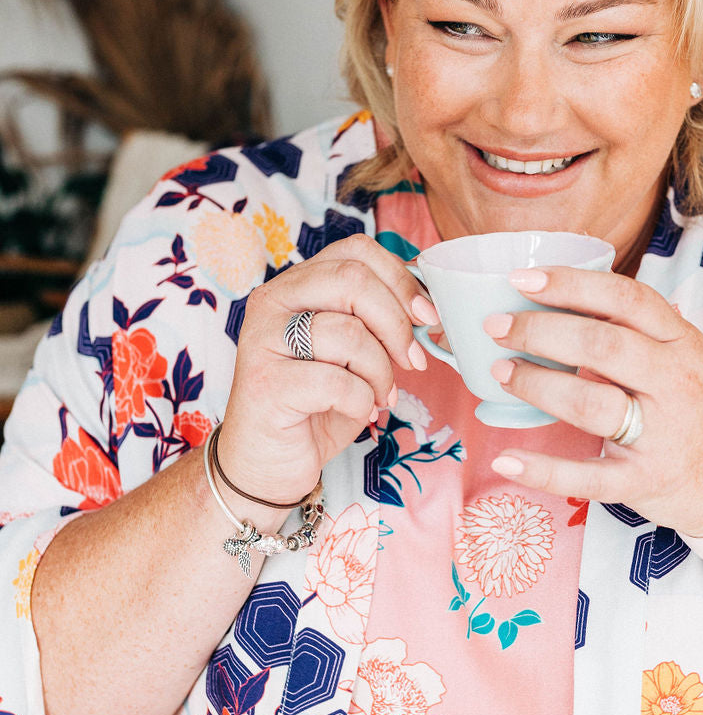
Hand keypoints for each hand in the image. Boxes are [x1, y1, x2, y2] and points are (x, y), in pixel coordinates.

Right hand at [217, 234, 437, 504]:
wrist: (267, 462)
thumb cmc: (316, 404)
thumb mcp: (352, 353)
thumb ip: (376, 320)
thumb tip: (428, 305)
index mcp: (296, 286)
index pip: (355, 251)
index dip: (401, 279)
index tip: (426, 315)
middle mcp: (273, 303)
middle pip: (353, 281)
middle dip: (397, 324)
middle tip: (412, 361)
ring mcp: (263, 341)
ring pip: (349, 333)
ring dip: (381, 371)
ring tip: (380, 395)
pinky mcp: (266, 384)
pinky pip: (337, 381)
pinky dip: (362, 400)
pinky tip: (361, 411)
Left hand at [483, 265, 702, 536]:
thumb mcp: (686, 356)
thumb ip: (638, 331)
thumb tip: (562, 300)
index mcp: (682, 343)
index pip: (626, 300)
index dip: (571, 285)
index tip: (522, 281)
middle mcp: (675, 383)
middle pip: (601, 346)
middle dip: (539, 332)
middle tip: (498, 328)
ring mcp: (661, 434)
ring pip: (591, 404)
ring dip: (537, 385)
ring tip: (501, 372)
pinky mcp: (645, 481)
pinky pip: (587, 476)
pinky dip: (542, 470)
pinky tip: (506, 458)